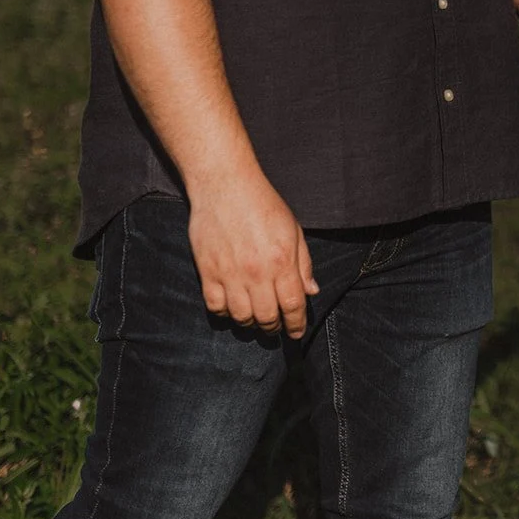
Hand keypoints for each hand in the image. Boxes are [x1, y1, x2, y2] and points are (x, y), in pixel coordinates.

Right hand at [187, 171, 319, 338]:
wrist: (225, 186)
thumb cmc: (263, 205)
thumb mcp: (293, 230)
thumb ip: (303, 264)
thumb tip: (311, 291)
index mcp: (282, 262)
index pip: (293, 305)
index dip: (296, 324)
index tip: (296, 332)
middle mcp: (257, 273)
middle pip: (267, 317)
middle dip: (274, 327)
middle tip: (275, 327)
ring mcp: (230, 274)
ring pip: (241, 317)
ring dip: (250, 323)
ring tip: (255, 319)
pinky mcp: (207, 272)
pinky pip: (215, 306)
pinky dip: (224, 313)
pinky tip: (231, 308)